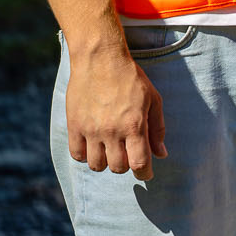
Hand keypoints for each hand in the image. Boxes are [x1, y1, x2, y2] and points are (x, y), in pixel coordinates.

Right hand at [66, 38, 165, 179]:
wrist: (101, 61)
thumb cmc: (132, 79)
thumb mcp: (154, 100)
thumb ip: (157, 129)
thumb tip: (161, 154)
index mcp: (134, 125)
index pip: (139, 163)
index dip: (144, 173)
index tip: (146, 174)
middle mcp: (112, 131)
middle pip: (118, 167)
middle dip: (126, 166)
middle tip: (128, 155)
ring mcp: (91, 130)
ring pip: (96, 165)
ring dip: (106, 162)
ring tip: (111, 150)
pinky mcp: (74, 126)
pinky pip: (77, 155)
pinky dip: (86, 156)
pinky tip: (94, 146)